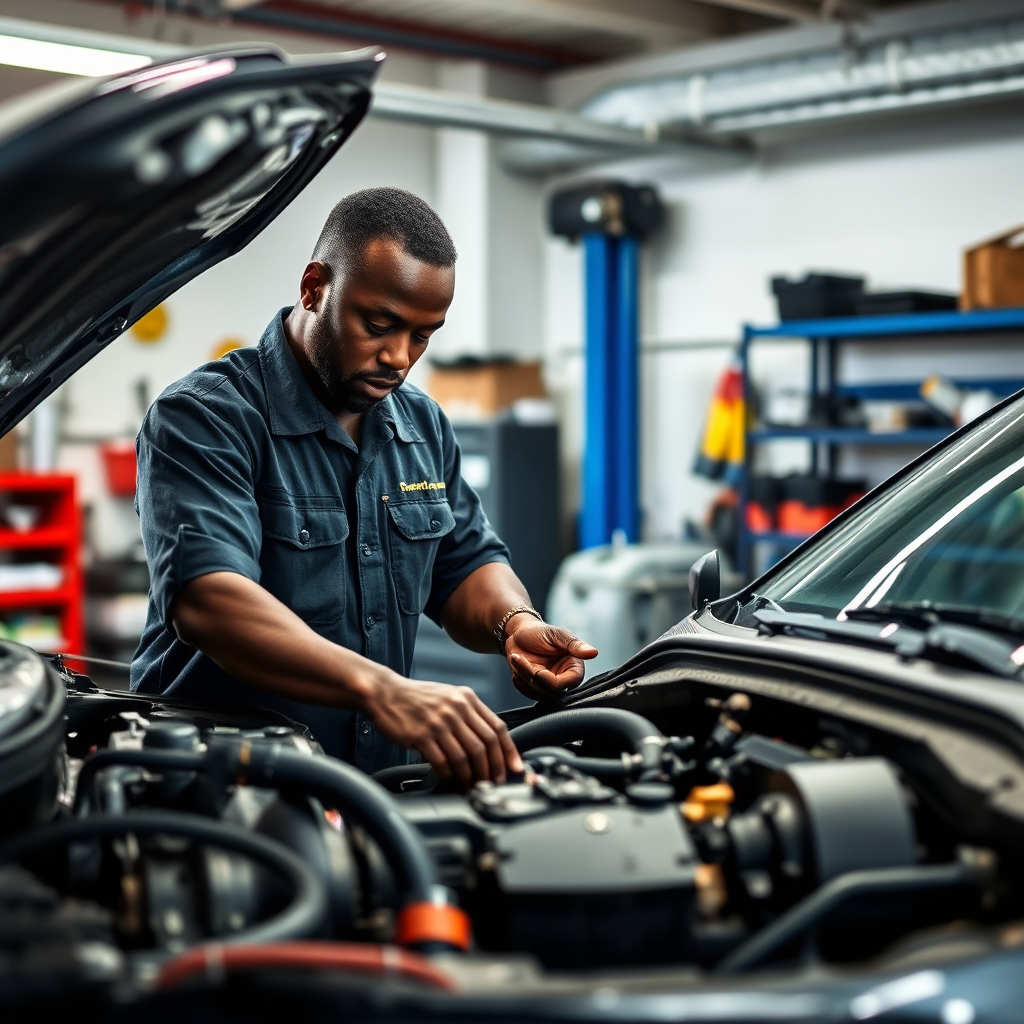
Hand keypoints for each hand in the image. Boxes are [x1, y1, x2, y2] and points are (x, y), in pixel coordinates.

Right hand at [364, 670, 521, 786]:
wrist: (386, 693)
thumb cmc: (418, 698)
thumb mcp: (450, 696)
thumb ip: (470, 714)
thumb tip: (491, 742)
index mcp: (467, 698)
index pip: (498, 727)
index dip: (509, 752)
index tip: (514, 769)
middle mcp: (456, 708)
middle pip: (485, 745)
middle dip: (493, 769)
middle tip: (493, 783)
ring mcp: (439, 722)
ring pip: (466, 756)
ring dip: (472, 776)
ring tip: (472, 785)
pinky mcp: (421, 736)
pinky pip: (443, 762)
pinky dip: (450, 776)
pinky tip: (451, 780)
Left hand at [505, 618, 597, 700]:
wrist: (519, 634)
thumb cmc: (540, 631)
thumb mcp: (557, 635)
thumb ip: (575, 645)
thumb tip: (593, 652)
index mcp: (573, 667)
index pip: (568, 684)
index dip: (551, 681)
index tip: (538, 672)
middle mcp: (563, 678)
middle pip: (551, 692)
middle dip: (532, 677)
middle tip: (520, 660)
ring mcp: (549, 684)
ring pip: (538, 694)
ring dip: (524, 677)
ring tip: (517, 658)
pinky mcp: (536, 687)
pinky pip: (529, 694)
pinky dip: (520, 683)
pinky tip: (517, 668)